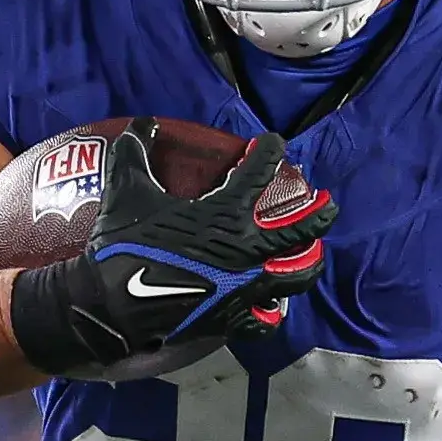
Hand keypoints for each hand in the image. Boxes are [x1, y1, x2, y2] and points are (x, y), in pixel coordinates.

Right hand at [9, 120, 335, 377]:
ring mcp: (244, 288)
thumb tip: (142, 123)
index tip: (272, 142)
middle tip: (329, 204)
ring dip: (307, 263)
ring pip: (296, 277)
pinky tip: (271, 304)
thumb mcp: (126, 191)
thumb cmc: (123, 245)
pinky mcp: (233, 317)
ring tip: (312, 255)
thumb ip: (134, 152)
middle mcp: (246, 251)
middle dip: (320, 215)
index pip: (258, 173)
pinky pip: (264, 317)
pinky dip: (270, 310)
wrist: (113, 305)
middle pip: (301, 231)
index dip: (268, 152)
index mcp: (225, 215)